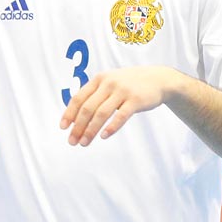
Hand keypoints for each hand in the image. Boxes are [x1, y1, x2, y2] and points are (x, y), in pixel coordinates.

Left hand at [60, 67, 175, 145]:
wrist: (158, 79)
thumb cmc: (129, 84)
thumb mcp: (110, 82)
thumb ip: (94, 94)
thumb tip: (75, 116)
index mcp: (99, 79)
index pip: (79, 98)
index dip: (69, 113)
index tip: (63, 128)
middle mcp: (108, 83)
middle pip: (88, 108)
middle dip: (78, 126)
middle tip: (72, 141)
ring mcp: (122, 91)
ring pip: (102, 113)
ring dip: (91, 130)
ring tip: (84, 142)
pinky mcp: (136, 100)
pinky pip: (121, 116)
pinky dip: (111, 127)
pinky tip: (104, 136)